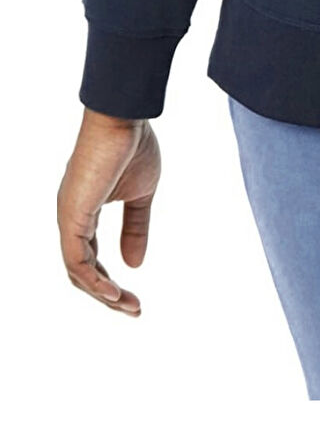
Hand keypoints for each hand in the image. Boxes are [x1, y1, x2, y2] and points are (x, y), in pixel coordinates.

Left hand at [57, 108, 160, 315]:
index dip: (110, 282)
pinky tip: (114, 291)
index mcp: (83, 213)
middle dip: (107, 295)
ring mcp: (69, 218)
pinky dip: (94, 280)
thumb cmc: (132, 146)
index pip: (89, 259)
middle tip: (135, 310)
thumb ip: (136, 227)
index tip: (134, 298)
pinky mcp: (72, 215)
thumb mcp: (141, 194)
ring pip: (77, 271)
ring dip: (102, 293)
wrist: (123, 118)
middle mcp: (71, 219)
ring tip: (128, 306)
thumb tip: (135, 265)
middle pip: (81, 272)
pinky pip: (77, 260)